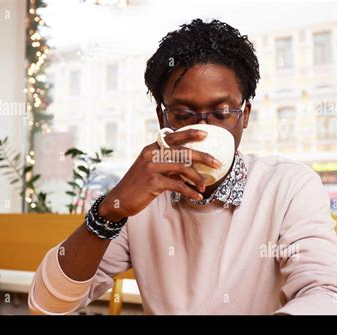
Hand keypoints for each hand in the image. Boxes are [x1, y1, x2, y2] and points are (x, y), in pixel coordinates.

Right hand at [98, 129, 221, 220]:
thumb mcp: (150, 169)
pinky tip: (197, 196)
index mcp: (151, 148)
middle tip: (217, 162)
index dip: (190, 133)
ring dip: (197, 177)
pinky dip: (189, 191)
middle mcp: (151, 154)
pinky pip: (178, 185)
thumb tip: (188, 168)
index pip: (173, 136)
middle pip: (183, 151)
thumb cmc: (138, 185)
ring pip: (183, 168)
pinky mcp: (153, 182)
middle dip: (203, 156)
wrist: (119, 200)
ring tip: (204, 185)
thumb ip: (167, 165)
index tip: (206, 131)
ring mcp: (152, 167)